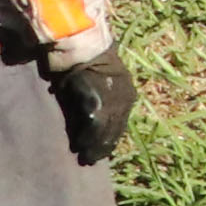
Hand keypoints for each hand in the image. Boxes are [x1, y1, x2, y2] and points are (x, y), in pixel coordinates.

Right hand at [51, 46, 137, 167]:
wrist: (78, 45)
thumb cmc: (83, 62)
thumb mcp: (95, 83)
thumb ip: (96, 102)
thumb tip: (90, 123)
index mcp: (127, 94)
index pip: (120, 122)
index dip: (110, 137)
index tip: (103, 151)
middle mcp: (124, 99)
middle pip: (115, 129)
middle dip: (102, 146)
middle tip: (91, 160)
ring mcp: (113, 101)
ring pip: (105, 131)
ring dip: (94, 146)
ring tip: (85, 158)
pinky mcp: (97, 103)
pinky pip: (93, 126)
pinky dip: (86, 137)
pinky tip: (78, 146)